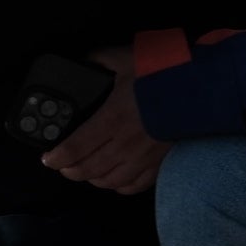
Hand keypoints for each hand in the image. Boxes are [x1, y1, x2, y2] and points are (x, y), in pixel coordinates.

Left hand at [40, 48, 168, 195]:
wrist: (198, 90)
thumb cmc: (160, 74)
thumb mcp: (125, 59)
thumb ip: (100, 60)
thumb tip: (84, 61)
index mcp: (111, 119)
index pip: (75, 147)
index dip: (56, 157)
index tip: (47, 158)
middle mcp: (123, 144)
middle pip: (88, 169)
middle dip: (69, 170)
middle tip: (62, 165)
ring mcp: (141, 158)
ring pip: (108, 181)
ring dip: (92, 179)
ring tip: (84, 173)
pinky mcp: (158, 164)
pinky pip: (134, 185)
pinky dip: (119, 187)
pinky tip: (113, 181)